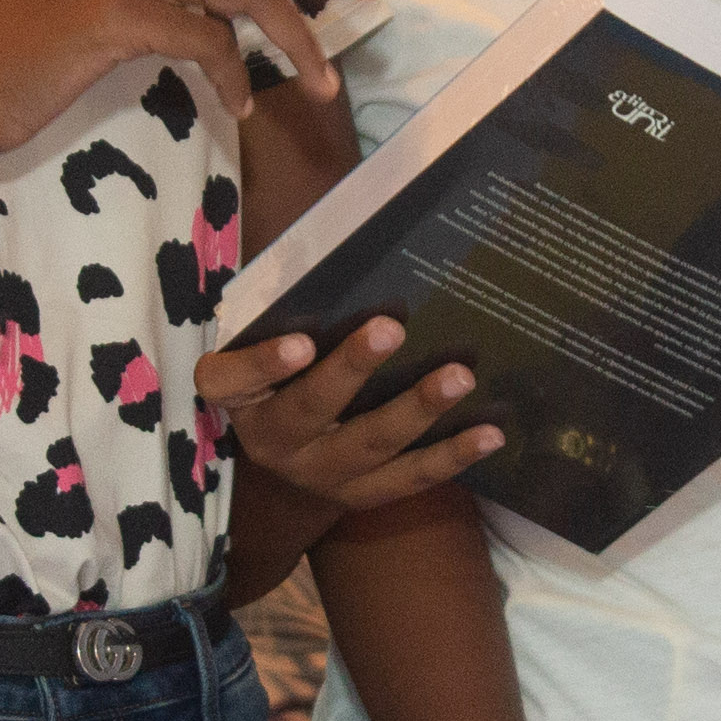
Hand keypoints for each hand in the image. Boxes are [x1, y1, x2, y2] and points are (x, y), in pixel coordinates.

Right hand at [201, 312, 499, 510]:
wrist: (290, 456)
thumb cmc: (282, 375)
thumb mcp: (266, 341)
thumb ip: (291, 304)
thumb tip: (352, 226)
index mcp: (240, 398)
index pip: (230, 382)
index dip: (262, 365)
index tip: (300, 343)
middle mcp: (274, 441)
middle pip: (310, 408)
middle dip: (353, 370)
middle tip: (390, 329)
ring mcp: (320, 474)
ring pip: (369, 444)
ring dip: (417, 410)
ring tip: (458, 378)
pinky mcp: (362, 495)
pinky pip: (410, 478)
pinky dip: (452, 455)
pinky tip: (491, 434)